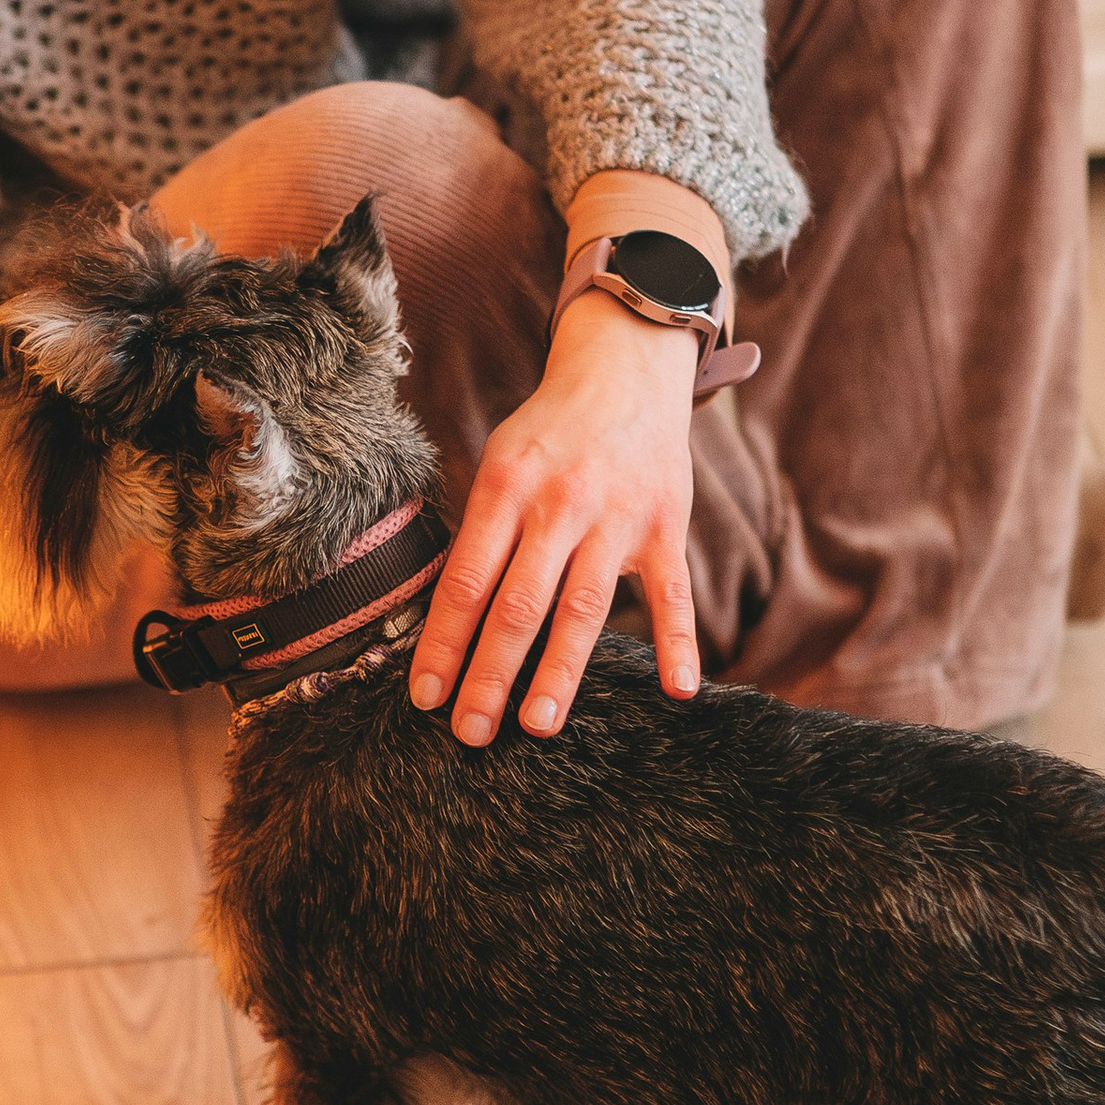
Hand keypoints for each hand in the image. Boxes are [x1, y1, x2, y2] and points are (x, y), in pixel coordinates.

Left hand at [407, 295, 703, 741]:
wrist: (625, 371)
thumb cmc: (548, 432)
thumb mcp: (499, 462)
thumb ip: (481, 533)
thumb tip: (447, 619)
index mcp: (506, 487)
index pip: (467, 581)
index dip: (444, 643)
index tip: (425, 697)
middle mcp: (560, 504)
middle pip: (519, 605)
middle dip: (490, 674)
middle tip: (470, 733)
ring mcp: (617, 519)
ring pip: (585, 609)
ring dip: (560, 674)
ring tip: (537, 727)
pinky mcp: (667, 528)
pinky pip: (674, 594)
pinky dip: (679, 642)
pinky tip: (677, 690)